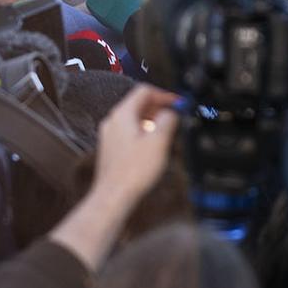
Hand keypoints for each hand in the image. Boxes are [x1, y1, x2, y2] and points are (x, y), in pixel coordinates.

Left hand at [51, 84, 181, 269]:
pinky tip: (152, 147)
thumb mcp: (159, 141)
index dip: (164, 94)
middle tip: (174, 116)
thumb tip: (171, 112)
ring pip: (133, 119)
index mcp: (123, 114)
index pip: (144, 91)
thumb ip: (167, 120)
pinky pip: (129, 133)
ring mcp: (109, 135)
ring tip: (167, 132)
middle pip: (137, 104)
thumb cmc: (133, 171)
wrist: (114, 195)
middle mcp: (113, 121)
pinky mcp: (111, 149)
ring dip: (151, 121)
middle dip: (158, 108)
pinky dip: (143, 133)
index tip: (177, 102)